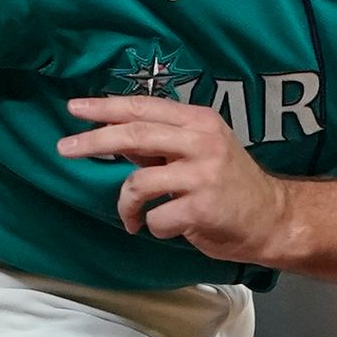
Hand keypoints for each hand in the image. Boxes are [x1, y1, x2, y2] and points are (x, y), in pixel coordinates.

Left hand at [58, 95, 295, 258]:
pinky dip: (153, 227)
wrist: (273, 218)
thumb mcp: (199, 152)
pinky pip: (156, 217)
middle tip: (64, 148)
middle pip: (134, 135)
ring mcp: (203, 175)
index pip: (144, 108)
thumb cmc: (230, 185)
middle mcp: (202, 142)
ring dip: (127, 205)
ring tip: (132, 218)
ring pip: (139, 183)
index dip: (106, 108)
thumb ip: (161, 143)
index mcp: (198, 121)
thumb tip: (114, 136)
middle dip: (93, 141)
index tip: (74, 108)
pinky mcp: (202, 208)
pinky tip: (166, 228)